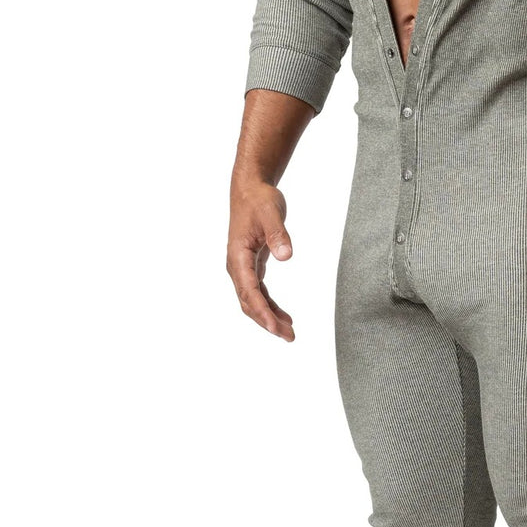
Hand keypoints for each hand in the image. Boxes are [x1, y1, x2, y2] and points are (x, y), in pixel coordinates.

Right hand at [227, 178, 295, 340]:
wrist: (250, 189)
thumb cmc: (259, 200)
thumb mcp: (271, 213)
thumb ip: (278, 235)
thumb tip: (286, 256)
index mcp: (237, 256)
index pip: (249, 291)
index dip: (262, 312)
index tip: (275, 328)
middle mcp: (236, 266)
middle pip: (249, 302)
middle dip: (267, 322)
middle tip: (288, 337)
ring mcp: (243, 268)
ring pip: (253, 301)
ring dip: (269, 317)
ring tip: (289, 332)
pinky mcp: (251, 266)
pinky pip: (259, 292)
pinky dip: (270, 306)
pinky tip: (283, 316)